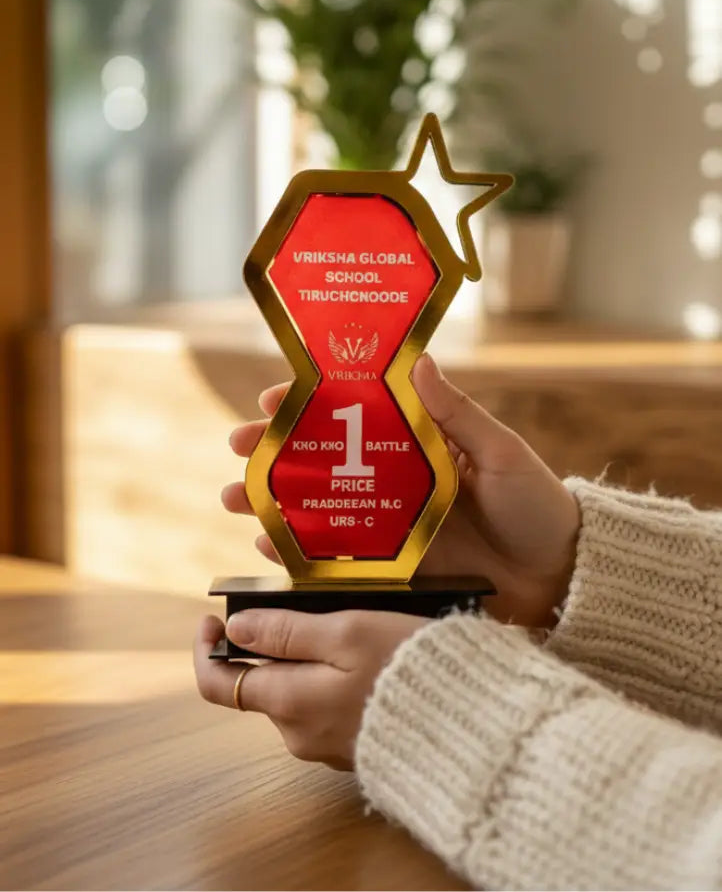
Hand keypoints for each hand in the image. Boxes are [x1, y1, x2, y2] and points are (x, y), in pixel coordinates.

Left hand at [193, 609, 425, 769]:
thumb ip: (287, 632)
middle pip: (265, 682)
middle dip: (277, 644)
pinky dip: (335, 679)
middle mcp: (299, 734)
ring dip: (311, 659)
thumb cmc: (410, 670)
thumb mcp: (346, 633)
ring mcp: (328, 746)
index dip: (208, 649)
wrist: (473, 727)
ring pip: (299, 691)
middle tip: (312, 605)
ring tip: (353, 626)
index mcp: (289, 703)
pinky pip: (328, 707)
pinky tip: (371, 657)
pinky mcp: (356, 748)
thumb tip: (236, 629)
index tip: (214, 617)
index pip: (218, 684)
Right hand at [223, 354, 579, 627]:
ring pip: (318, 506)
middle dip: (274, 453)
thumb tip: (418, 360)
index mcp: (420, 443)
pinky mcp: (391, 566)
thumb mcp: (502, 453)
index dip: (311, 403)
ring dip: (272, 501)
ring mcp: (389, 524)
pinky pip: (336, 555)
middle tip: (237, 449)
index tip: (272, 396)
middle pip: (323, 459)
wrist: (558, 578)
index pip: (356, 412)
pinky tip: (268, 546)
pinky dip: (299, 550)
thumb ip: (457, 413)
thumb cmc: (537, 506)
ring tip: (234, 499)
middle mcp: (396, 479)